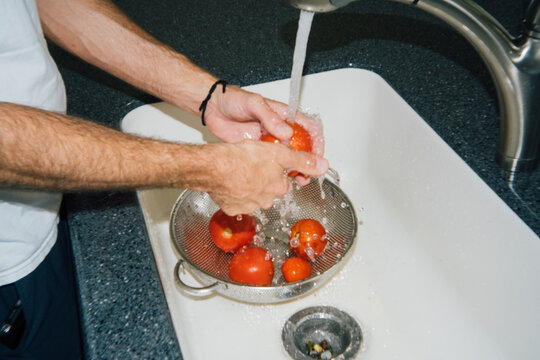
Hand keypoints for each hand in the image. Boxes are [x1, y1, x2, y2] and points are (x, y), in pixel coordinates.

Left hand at [204, 86, 324, 184]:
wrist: (213, 108)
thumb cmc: (234, 100)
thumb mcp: (254, 103)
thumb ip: (270, 117)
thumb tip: (287, 132)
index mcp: (283, 116)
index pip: (308, 127)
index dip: (317, 141)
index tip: (318, 154)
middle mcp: (279, 130)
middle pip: (302, 147)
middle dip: (308, 160)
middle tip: (309, 172)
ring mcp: (269, 142)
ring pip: (288, 158)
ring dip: (295, 169)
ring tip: (298, 179)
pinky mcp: (258, 152)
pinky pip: (272, 164)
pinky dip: (278, 173)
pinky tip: (279, 179)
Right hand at [205, 140, 327, 214]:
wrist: (215, 167)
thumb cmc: (244, 158)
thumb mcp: (280, 153)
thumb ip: (303, 161)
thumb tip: (323, 166)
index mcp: (278, 187)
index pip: (284, 182)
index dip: (278, 171)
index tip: (270, 164)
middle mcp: (265, 200)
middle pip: (269, 191)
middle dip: (263, 180)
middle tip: (253, 165)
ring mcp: (248, 206)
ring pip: (252, 196)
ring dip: (248, 186)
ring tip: (240, 171)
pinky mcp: (231, 207)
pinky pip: (235, 201)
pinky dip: (233, 192)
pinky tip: (229, 181)